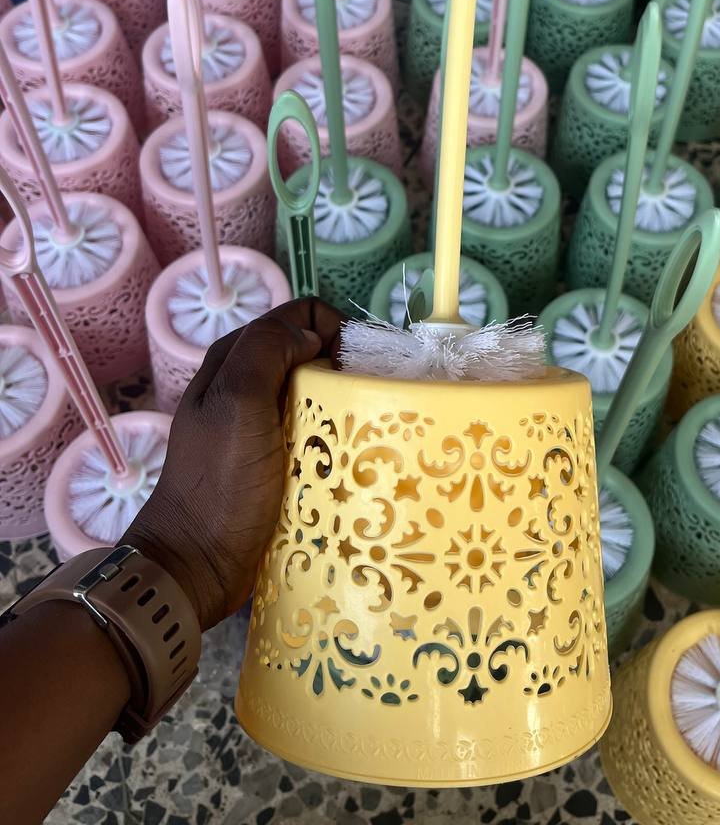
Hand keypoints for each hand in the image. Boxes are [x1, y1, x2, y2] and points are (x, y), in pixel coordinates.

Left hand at [125, 299, 341, 630]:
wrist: (196, 563)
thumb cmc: (219, 483)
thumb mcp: (237, 402)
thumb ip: (267, 351)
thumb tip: (313, 334)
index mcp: (235, 359)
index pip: (299, 315)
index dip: (331, 329)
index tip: (352, 366)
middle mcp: (248, 384)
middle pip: (311, 353)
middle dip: (342, 368)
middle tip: (362, 403)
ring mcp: (261, 425)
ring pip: (317, 394)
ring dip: (341, 407)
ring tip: (359, 433)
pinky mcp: (275, 462)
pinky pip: (315, 434)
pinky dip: (333, 439)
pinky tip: (345, 459)